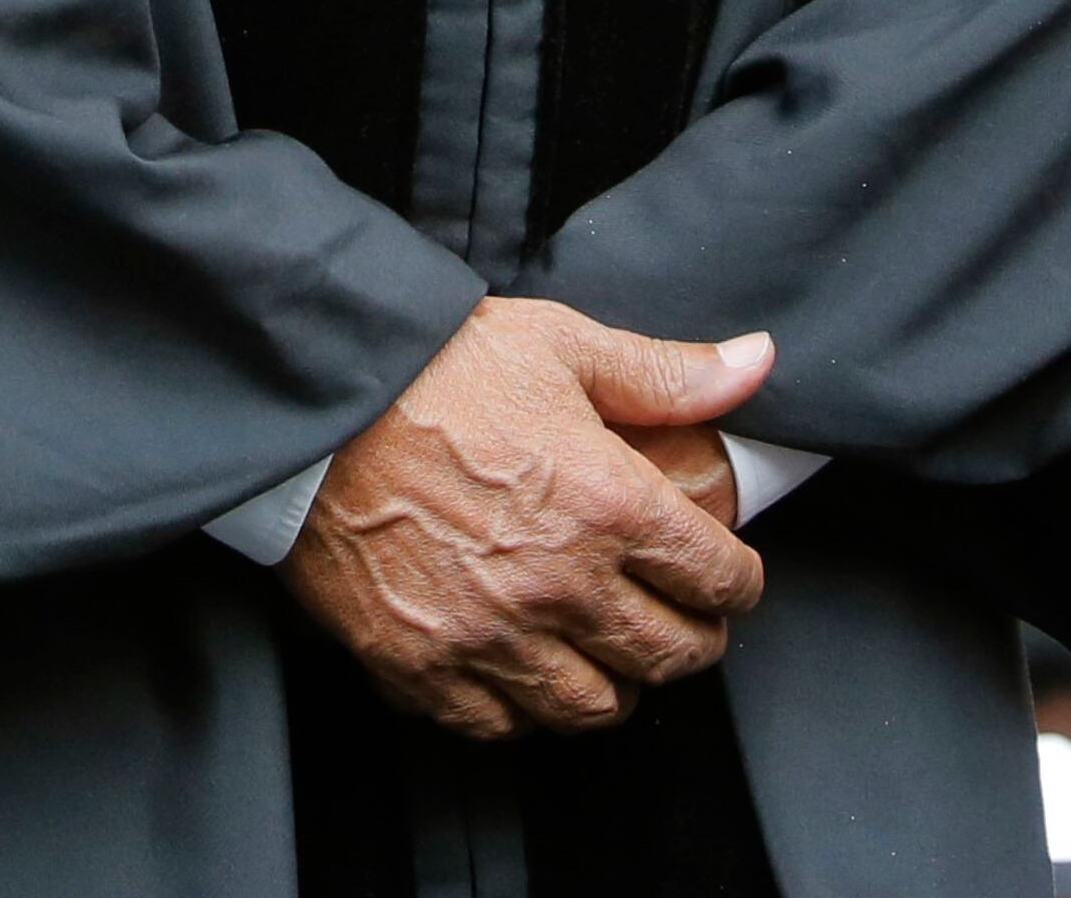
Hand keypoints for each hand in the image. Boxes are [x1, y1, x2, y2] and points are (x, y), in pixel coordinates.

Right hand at [278, 301, 771, 741]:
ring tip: (605, 647)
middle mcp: (559, 585)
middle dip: (693, 638)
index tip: (729, 572)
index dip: (738, 579)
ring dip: (615, 682)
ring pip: (594, 708)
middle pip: (671, 656)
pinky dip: (523, 708)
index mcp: (607, 505)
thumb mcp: (561, 344)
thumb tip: (756, 364)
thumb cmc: (434, 366)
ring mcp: (490, 636)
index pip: (718, 579)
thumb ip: (666, 372)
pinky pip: (501, 726)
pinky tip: (523, 665)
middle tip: (681, 615)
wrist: (314, 398)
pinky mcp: (423, 667)